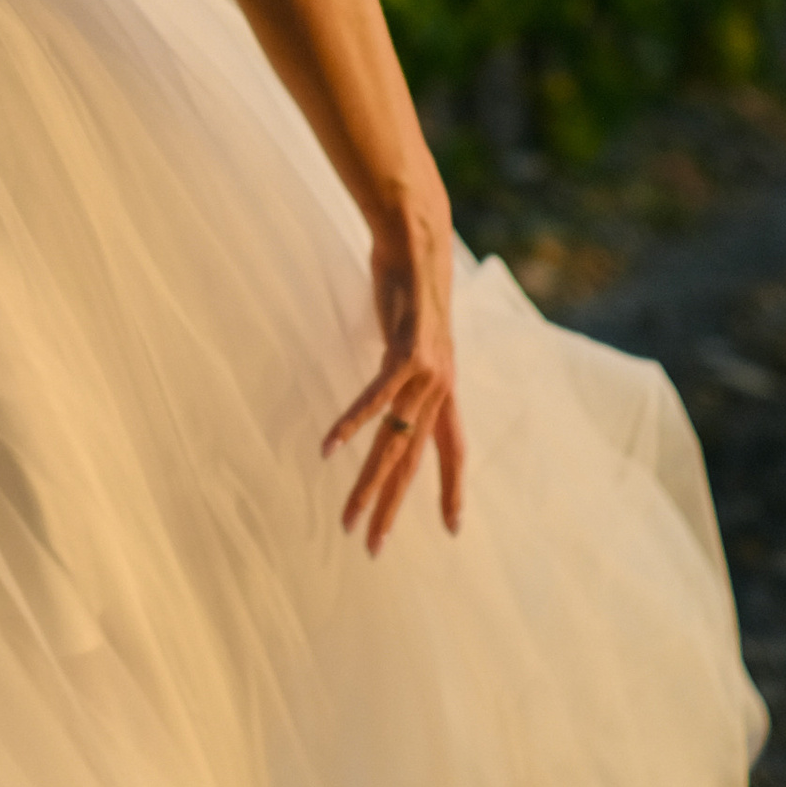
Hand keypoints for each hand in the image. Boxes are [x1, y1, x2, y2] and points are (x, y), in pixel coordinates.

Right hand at [322, 202, 464, 555]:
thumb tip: (401, 380)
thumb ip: (410, 365)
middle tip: (371, 546)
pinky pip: (375, 397)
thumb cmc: (412, 287)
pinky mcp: (407, 352)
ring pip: (394, 441)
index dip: (452, 489)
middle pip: (414, 460)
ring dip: (368, 482)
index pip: (453, 450)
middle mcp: (441, 387)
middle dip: (393, 507)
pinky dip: (352, 421)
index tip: (454, 529)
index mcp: (444, 388)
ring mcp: (427, 372)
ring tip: (348, 515)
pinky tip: (331, 446)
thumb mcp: (416, 337)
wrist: (419, 240)